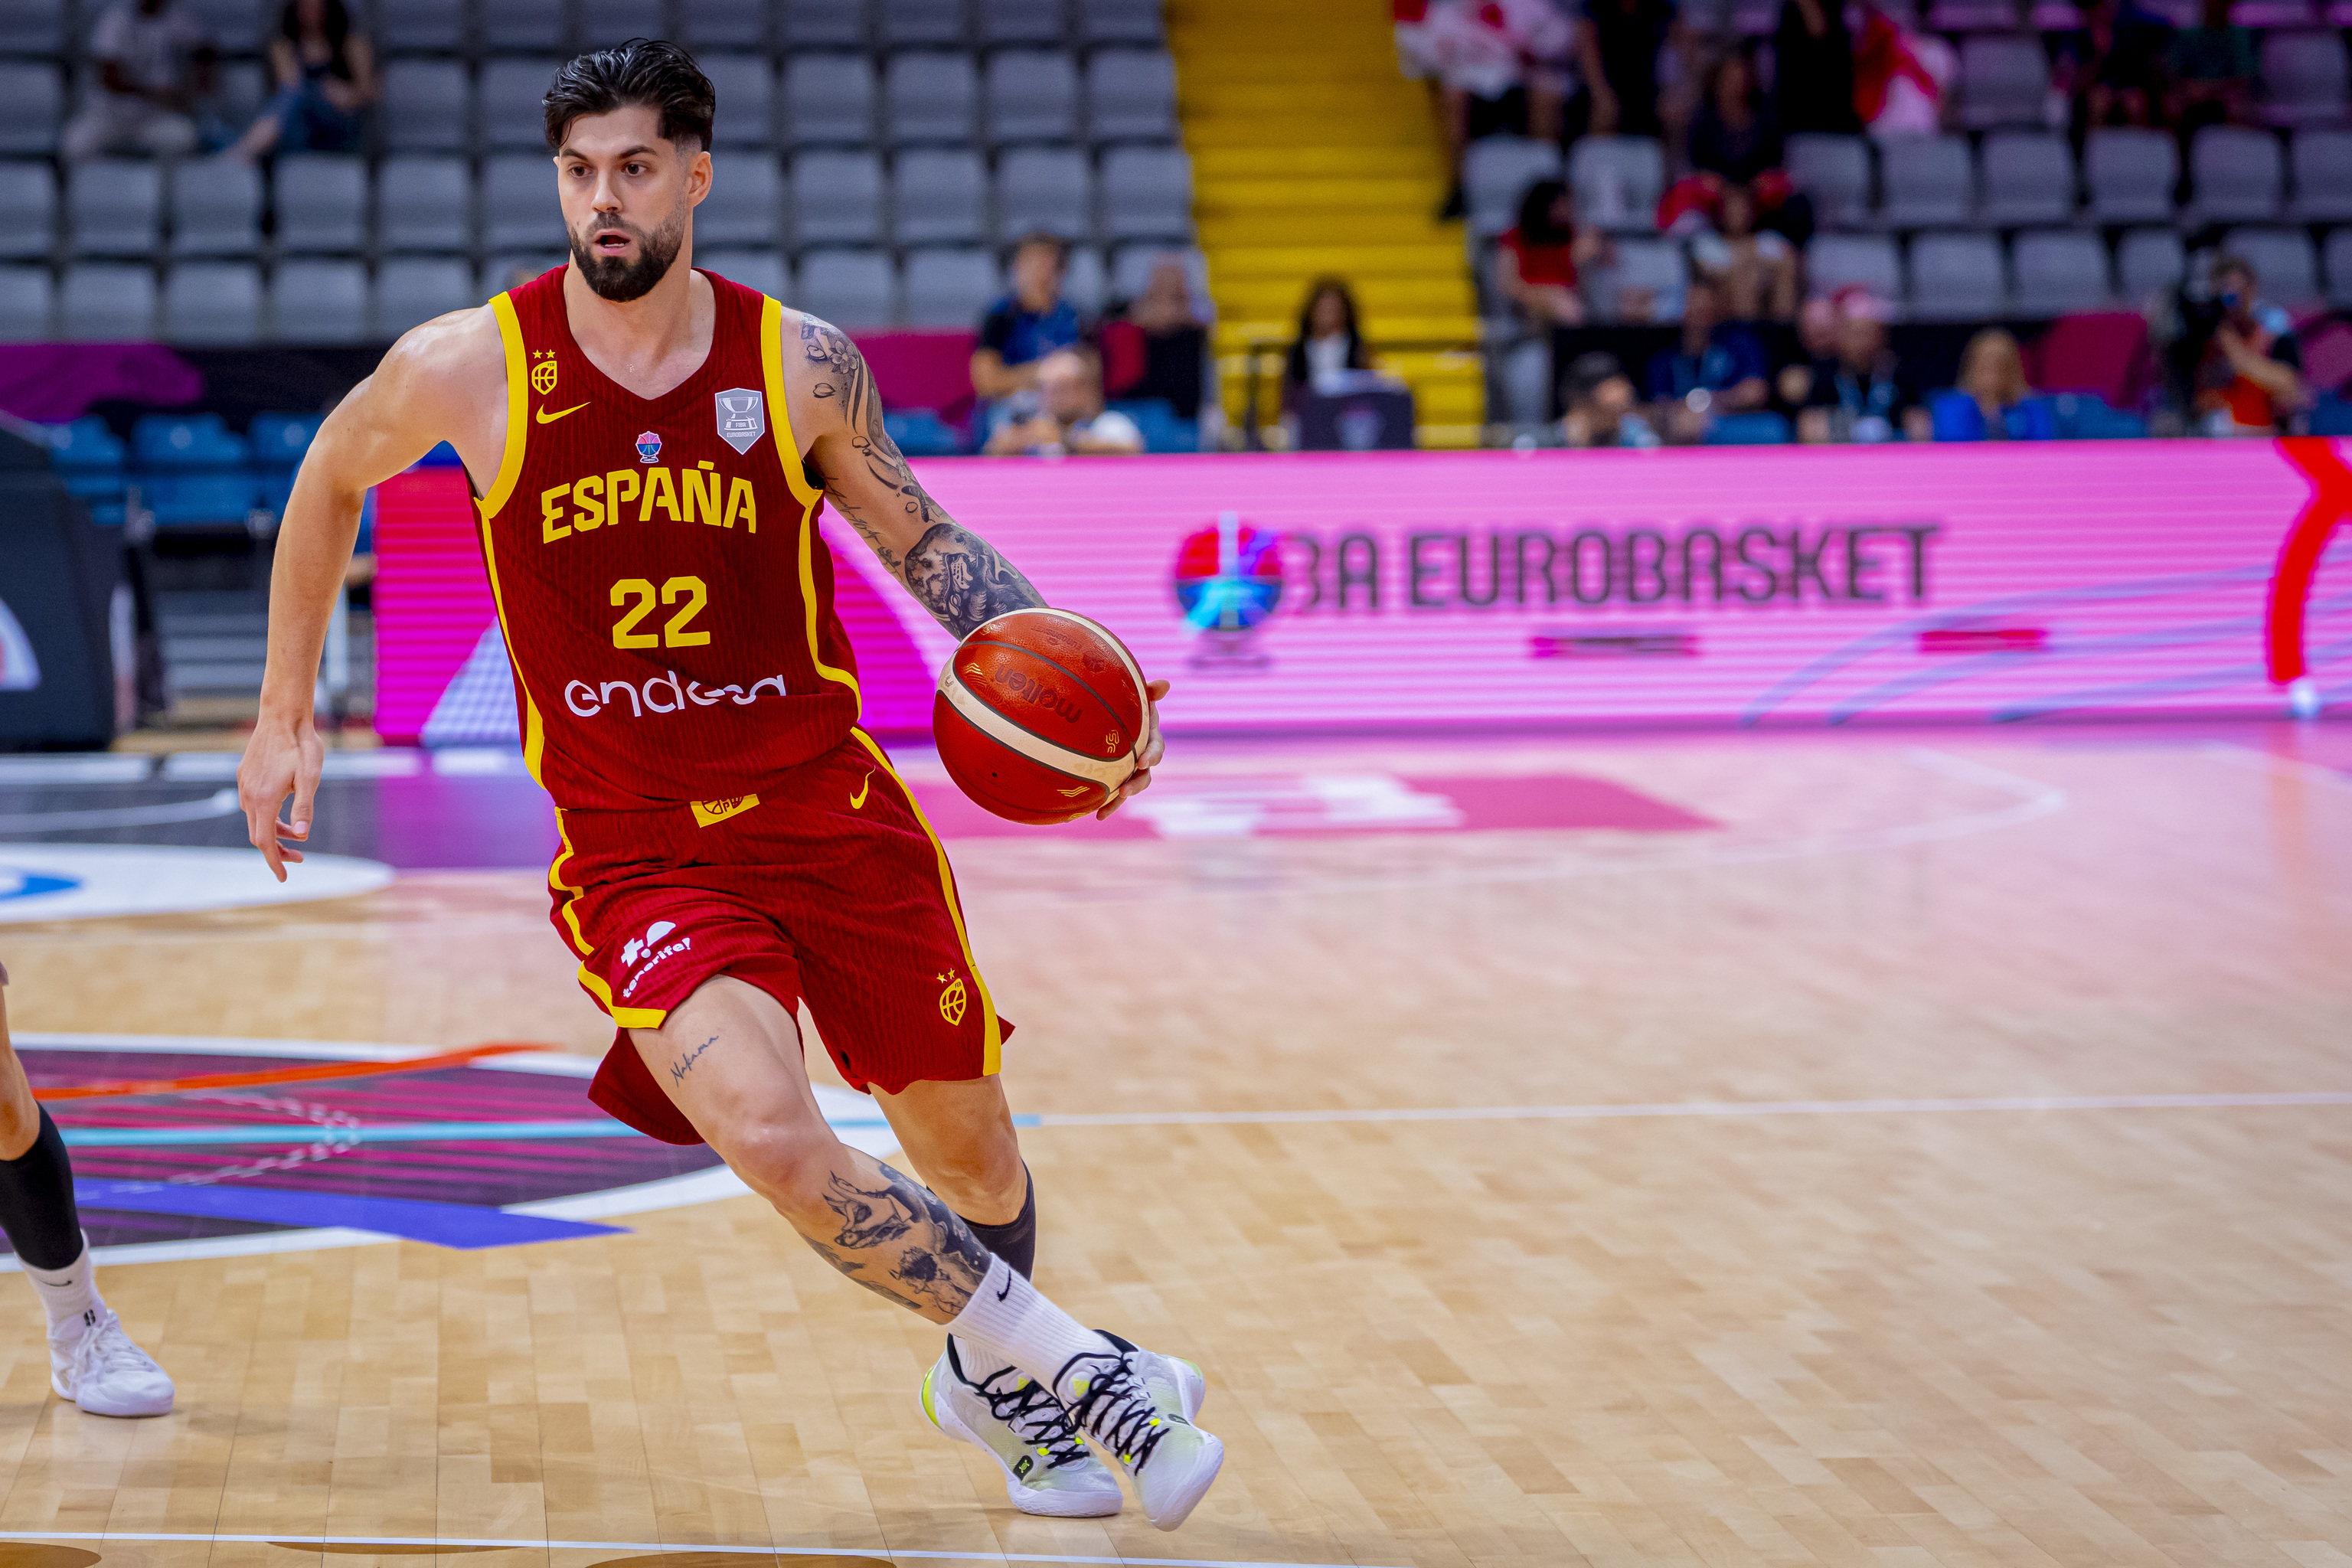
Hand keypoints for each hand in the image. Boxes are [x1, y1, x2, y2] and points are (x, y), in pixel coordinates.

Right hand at [237, 713, 324, 880]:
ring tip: (297, 832)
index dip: (274, 861)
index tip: (284, 878)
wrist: (283, 716)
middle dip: (277, 850)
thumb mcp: (310, 777)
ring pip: (255, 819)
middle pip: (258, 835)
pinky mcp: (245, 776)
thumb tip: (302, 833)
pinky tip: (283, 810)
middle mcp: (249, 795)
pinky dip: (267, 815)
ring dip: (274, 831)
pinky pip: (252, 804)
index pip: (265, 842)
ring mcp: (244, 785)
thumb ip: (304, 806)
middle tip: (300, 857)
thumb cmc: (301, 746)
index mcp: (264, 800)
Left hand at [1097, 678, 1168, 820]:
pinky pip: (1112, 794)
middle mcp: (1142, 757)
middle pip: (1145, 775)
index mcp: (1149, 737)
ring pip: (1130, 788)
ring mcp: (1128, 769)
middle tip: (1124, 790)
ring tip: (1106, 808)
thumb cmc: (1125, 700)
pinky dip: (1107, 805)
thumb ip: (1149, 691)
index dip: (1152, 756)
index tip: (1144, 761)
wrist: (1108, 712)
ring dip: (1120, 799)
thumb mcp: (1137, 694)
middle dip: (1137, 785)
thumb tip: (1165, 684)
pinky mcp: (1115, 778)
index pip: (1156, 748)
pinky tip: (1095, 815)